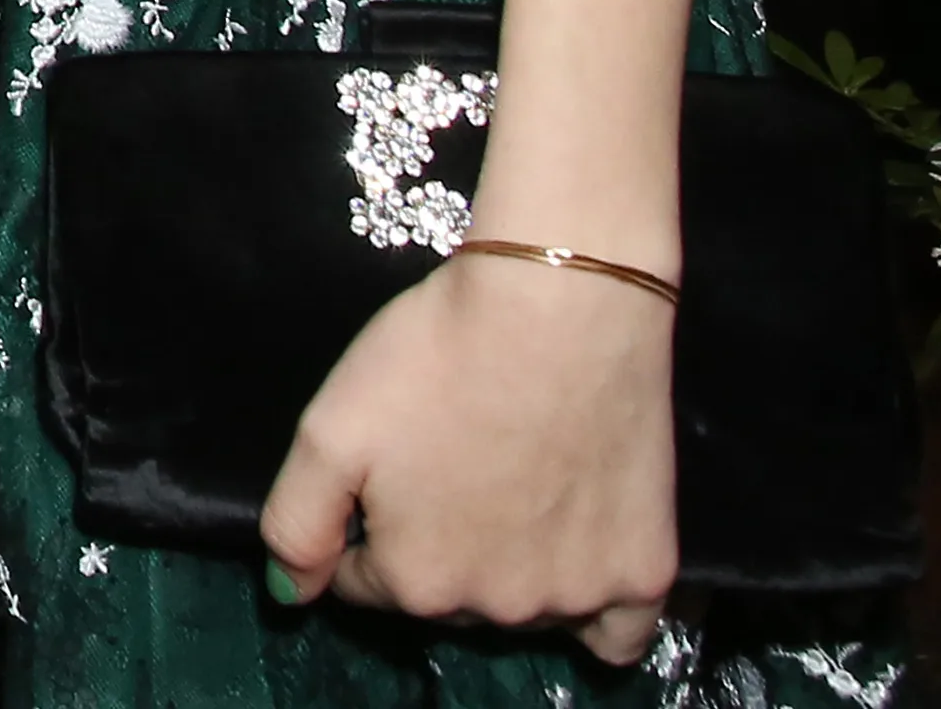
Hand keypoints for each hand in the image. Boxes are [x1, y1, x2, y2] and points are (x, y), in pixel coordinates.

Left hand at [256, 248, 678, 661]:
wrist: (560, 307)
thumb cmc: (434, 359)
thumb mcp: (328, 431)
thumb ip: (296, 524)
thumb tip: (294, 594)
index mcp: (417, 580)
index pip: (366, 584)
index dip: (364, 531)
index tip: (386, 476)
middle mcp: (498, 607)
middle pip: (447, 597)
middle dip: (435, 548)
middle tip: (450, 467)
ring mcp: (579, 596)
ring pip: (524, 608)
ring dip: (509, 571)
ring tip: (513, 487)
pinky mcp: (646, 573)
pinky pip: (617, 632)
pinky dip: (595, 611)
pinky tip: (577, 558)